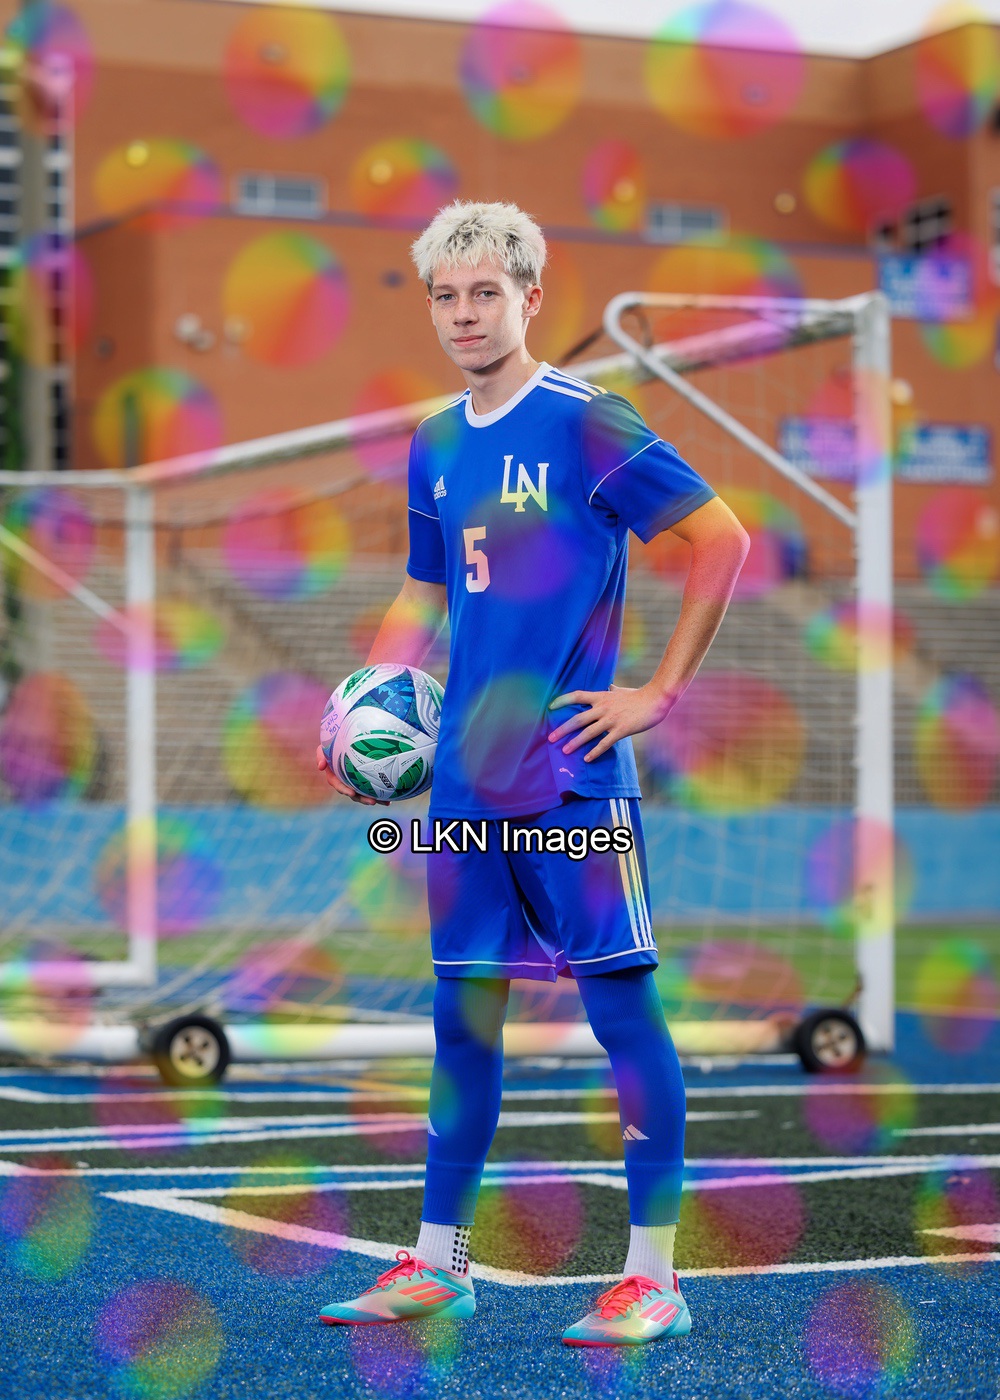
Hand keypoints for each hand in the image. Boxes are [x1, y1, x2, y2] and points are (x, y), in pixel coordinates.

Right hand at [315, 745, 388, 805]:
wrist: (343, 740)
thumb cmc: (332, 744)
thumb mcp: (323, 748)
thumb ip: (320, 756)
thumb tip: (320, 767)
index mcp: (335, 776)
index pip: (339, 785)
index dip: (344, 790)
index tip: (352, 793)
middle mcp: (345, 782)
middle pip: (354, 793)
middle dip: (363, 799)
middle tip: (372, 801)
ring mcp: (355, 782)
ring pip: (364, 793)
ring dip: (374, 799)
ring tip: (385, 802)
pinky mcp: (364, 779)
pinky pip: (372, 787)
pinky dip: (380, 793)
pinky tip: (390, 798)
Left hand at [548, 684, 672, 762]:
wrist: (655, 699)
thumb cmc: (638, 695)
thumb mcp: (621, 691)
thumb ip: (612, 691)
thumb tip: (610, 686)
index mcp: (601, 697)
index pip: (577, 696)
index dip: (562, 700)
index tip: (550, 707)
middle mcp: (603, 708)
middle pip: (578, 718)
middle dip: (563, 729)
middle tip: (551, 738)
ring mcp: (612, 719)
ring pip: (588, 732)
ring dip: (575, 742)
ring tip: (564, 751)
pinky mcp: (621, 730)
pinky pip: (605, 743)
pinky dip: (595, 751)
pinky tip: (587, 758)